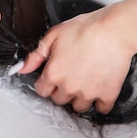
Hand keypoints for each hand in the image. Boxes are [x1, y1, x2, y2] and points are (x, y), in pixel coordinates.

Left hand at [18, 5, 135, 113]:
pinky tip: (99, 88)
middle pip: (59, 99)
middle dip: (61, 89)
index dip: (46, 82)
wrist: (113, 30)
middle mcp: (69, 87)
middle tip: (70, 74)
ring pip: (78, 106)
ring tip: (84, 81)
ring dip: (79, 97)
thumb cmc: (86, 28)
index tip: (53, 76)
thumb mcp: (54, 35)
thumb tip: (22, 68)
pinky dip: (100, 101)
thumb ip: (36, 55)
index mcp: (54, 73)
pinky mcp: (107, 94)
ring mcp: (88, 93)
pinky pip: (101, 109)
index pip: (42, 90)